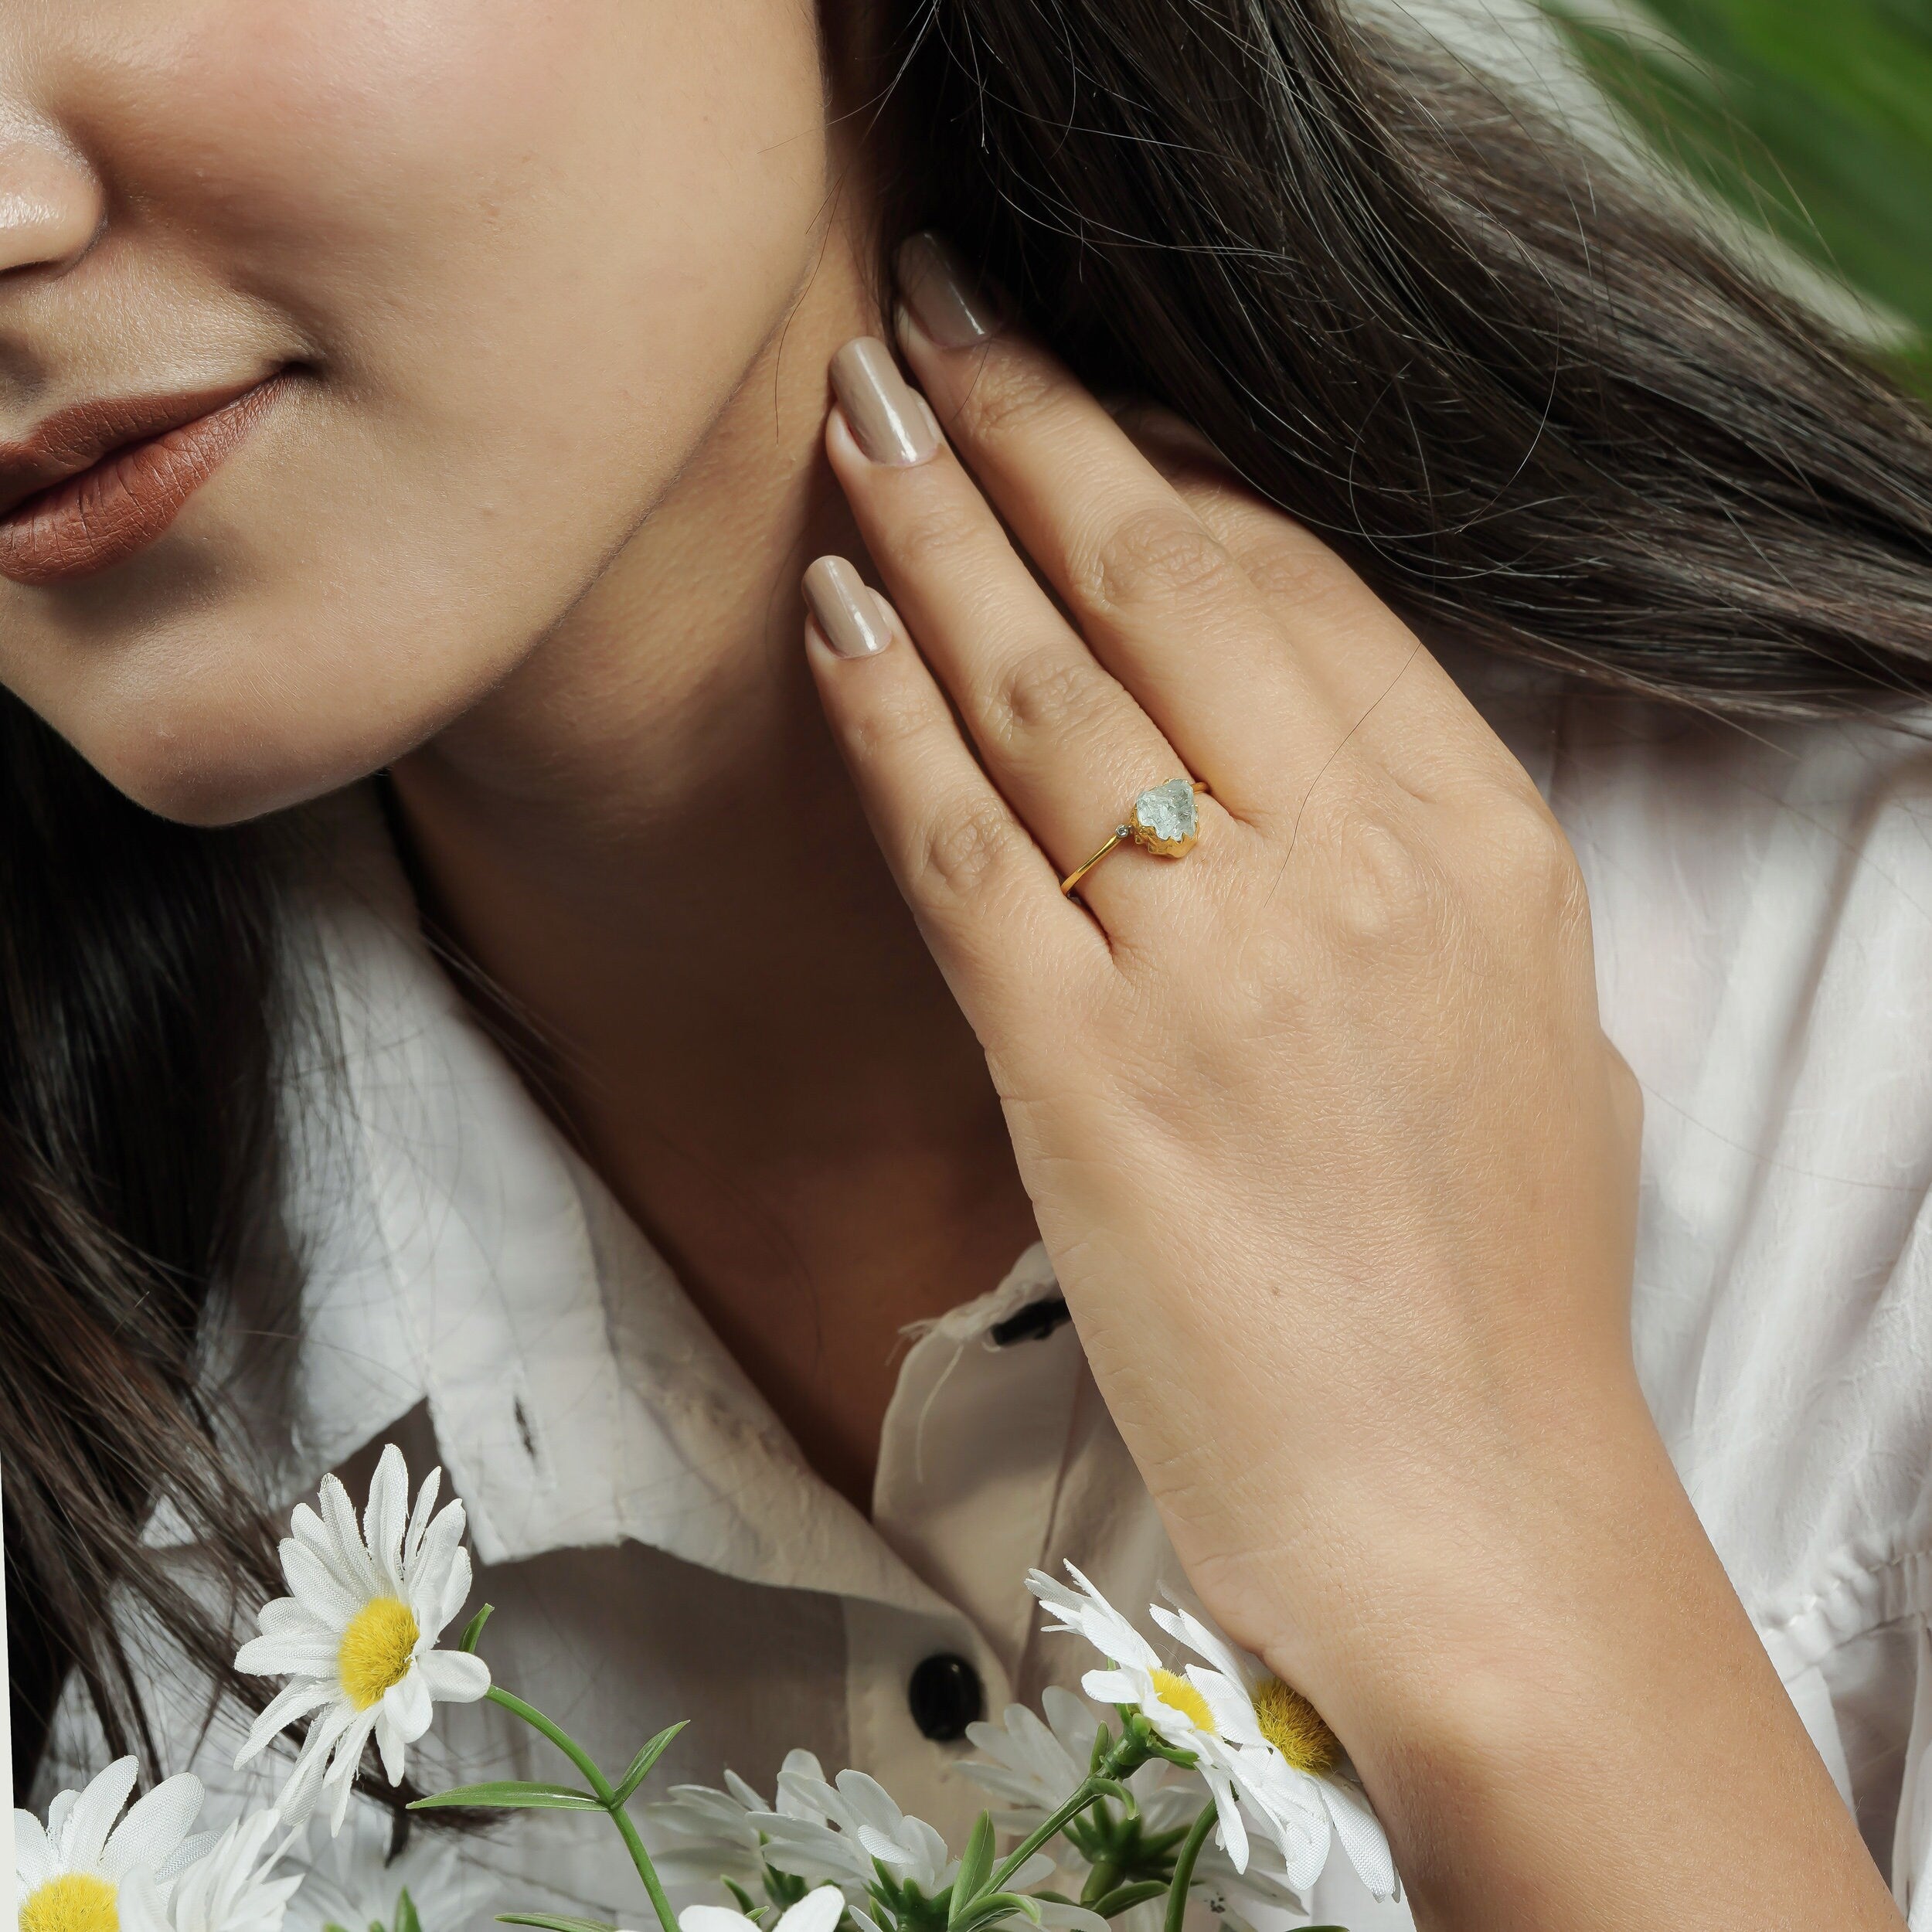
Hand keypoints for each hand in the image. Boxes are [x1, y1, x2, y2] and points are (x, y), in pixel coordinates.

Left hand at [803, 242, 1899, 1928]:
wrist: (1470, 1511)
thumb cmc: (1489, 1289)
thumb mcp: (1516, 1027)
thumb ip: (1407, 865)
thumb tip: (1285, 741)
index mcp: (1480, 846)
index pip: (1302, 586)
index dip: (1168, 464)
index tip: (1077, 401)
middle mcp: (1360, 868)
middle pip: (1166, 581)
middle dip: (1032, 426)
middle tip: (934, 323)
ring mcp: (1224, 964)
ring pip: (1048, 688)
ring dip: (936, 531)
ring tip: (855, 420)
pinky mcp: (1094, 1074)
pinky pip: (966, 844)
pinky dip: (889, 716)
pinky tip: (835, 613)